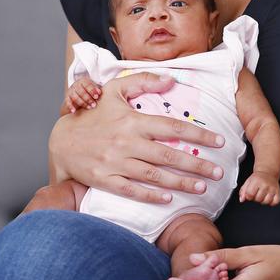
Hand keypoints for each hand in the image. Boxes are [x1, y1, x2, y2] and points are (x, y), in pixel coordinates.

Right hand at [49, 72, 225, 202]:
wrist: (60, 139)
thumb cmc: (92, 113)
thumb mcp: (115, 89)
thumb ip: (143, 81)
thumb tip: (171, 80)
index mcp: (133, 120)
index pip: (174, 128)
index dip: (199, 135)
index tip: (219, 141)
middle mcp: (127, 142)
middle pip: (169, 155)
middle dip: (198, 164)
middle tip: (219, 172)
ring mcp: (116, 163)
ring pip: (155, 175)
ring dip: (181, 183)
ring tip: (202, 187)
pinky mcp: (105, 180)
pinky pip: (132, 190)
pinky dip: (151, 195)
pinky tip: (169, 199)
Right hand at [63, 77, 101, 113]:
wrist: (78, 94)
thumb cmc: (88, 91)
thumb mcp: (93, 88)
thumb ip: (97, 89)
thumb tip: (99, 92)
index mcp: (83, 81)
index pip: (87, 85)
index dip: (92, 91)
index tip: (97, 96)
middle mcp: (76, 85)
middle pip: (81, 92)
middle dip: (88, 99)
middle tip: (94, 104)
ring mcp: (70, 91)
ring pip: (75, 97)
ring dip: (82, 103)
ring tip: (89, 107)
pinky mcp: (67, 98)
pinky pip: (68, 102)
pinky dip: (70, 106)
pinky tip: (74, 111)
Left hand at [238, 171, 279, 205]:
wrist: (268, 173)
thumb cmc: (257, 178)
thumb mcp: (247, 182)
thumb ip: (242, 191)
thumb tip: (242, 199)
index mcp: (256, 181)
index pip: (250, 195)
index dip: (248, 196)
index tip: (250, 193)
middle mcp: (265, 184)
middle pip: (258, 199)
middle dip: (255, 198)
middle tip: (257, 192)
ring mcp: (272, 188)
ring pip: (266, 202)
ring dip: (263, 200)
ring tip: (262, 195)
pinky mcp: (277, 192)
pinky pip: (275, 202)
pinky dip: (271, 202)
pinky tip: (268, 197)